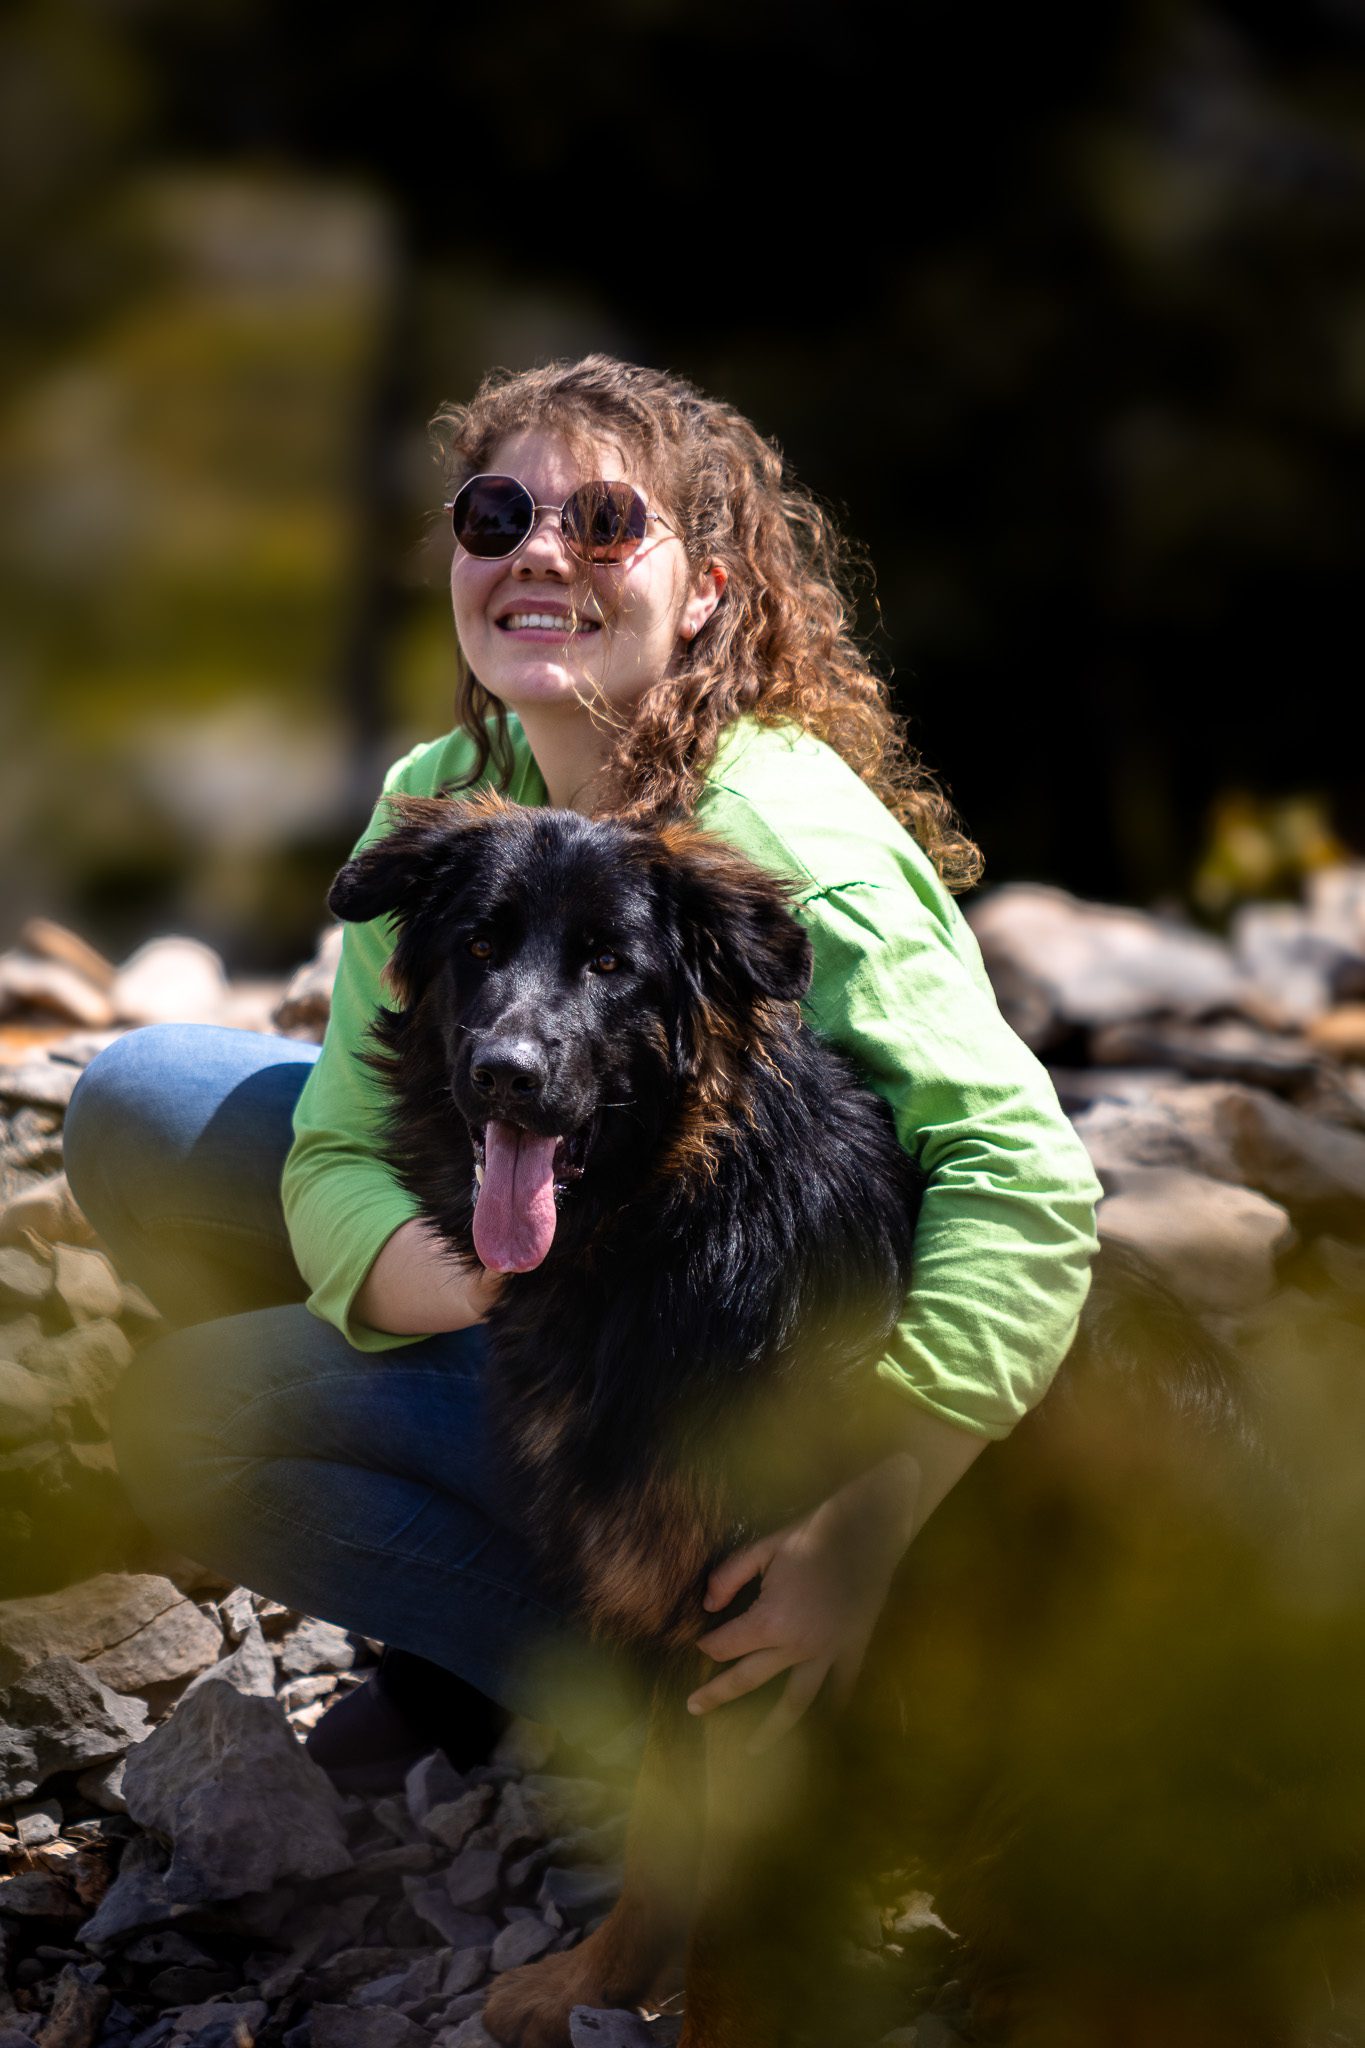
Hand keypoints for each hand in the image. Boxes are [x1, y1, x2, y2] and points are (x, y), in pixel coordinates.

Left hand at [686, 1453, 921, 1753]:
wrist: (867, 1529)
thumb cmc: (812, 1534)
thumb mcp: (763, 1548)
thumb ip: (728, 1577)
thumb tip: (707, 1605)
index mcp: (770, 1619)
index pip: (725, 1645)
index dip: (707, 1645)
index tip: (699, 1644)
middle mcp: (796, 1645)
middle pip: (747, 1679)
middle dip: (717, 1695)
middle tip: (693, 1708)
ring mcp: (828, 1652)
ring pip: (795, 1702)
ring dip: (771, 1729)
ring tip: (753, 1749)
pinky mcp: (853, 1648)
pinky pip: (841, 1687)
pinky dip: (832, 1708)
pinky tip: (822, 1726)